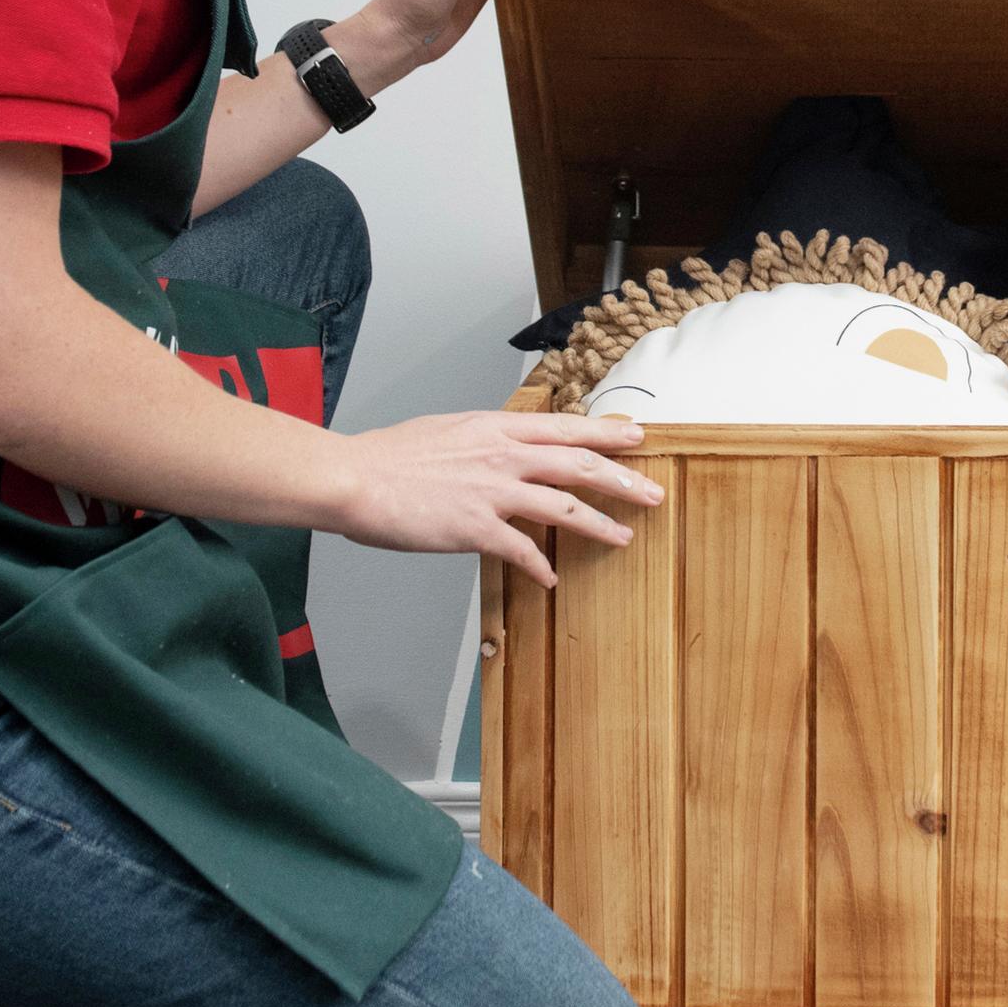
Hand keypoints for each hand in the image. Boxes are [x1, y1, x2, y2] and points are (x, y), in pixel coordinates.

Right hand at [328, 410, 659, 587]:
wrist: (355, 478)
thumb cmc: (389, 456)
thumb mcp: (445, 431)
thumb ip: (480, 442)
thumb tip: (500, 450)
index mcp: (494, 428)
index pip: (564, 427)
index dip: (606, 432)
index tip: (637, 436)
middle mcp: (501, 455)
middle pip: (578, 464)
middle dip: (622, 480)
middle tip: (652, 494)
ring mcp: (492, 492)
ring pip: (563, 507)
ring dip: (600, 524)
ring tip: (625, 537)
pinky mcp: (476, 528)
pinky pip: (522, 551)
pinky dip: (539, 567)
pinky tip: (549, 579)